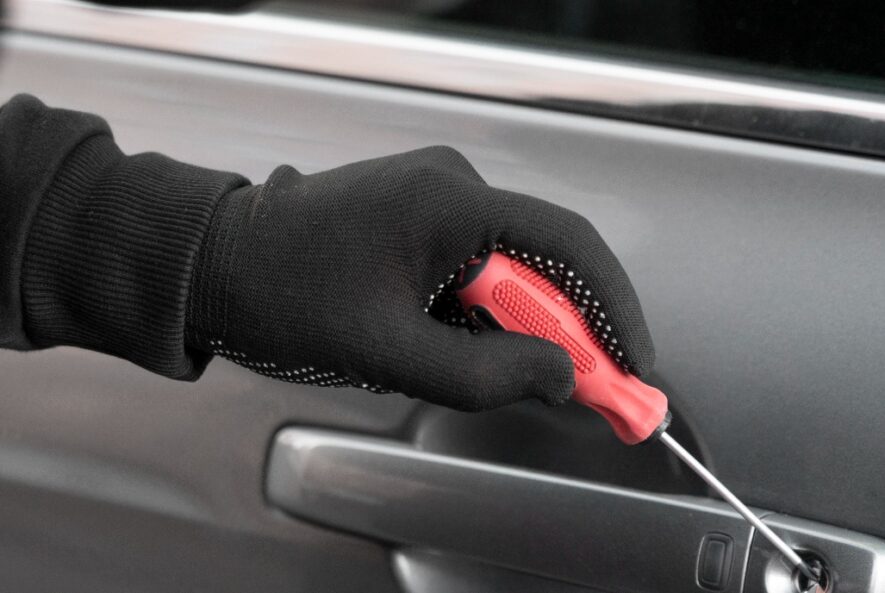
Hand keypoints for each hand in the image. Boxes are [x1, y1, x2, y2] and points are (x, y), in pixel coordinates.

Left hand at [186, 146, 653, 410]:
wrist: (212, 264)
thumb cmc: (282, 296)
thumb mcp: (390, 353)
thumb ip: (485, 375)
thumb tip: (559, 378)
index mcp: (450, 202)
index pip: (568, 246)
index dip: (613, 310)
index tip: (632, 363)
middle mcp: (451, 185)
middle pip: (541, 262)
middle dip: (563, 331)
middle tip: (581, 390)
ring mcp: (433, 196)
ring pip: (506, 269)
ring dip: (511, 326)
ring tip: (475, 369)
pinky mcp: (417, 215)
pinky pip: (473, 264)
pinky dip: (479, 312)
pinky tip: (447, 342)